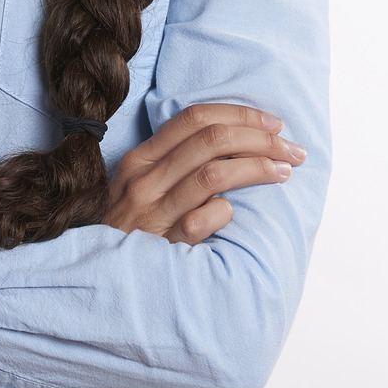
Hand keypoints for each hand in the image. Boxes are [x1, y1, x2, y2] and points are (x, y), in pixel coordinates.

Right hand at [104, 103, 306, 243]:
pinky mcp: (163, 244)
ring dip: (257, 169)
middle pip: (211, 140)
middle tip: (292, 149)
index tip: (273, 122)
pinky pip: (202, 220)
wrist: (96, 273)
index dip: (240, 114)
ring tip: (284, 172)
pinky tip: (238, 213)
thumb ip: (175, 160)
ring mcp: (153, 212)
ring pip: (213, 175)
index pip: (195, 117)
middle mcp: (145, 179)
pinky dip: (225, 212)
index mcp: (142, 157)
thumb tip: (233, 140)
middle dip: (260, 138)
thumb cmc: (129, 225)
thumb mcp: (141, 184)